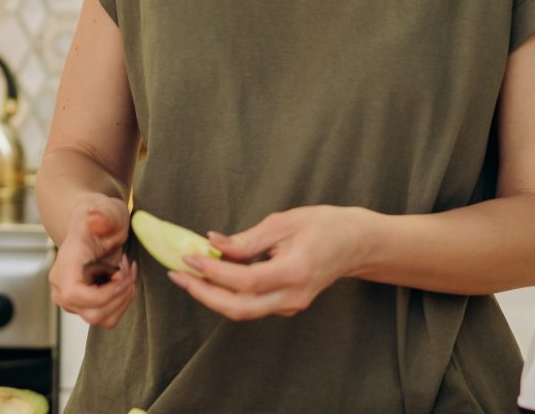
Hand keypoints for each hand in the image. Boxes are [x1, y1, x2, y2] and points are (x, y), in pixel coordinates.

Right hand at [49, 194, 137, 328]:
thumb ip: (104, 216)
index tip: (122, 276)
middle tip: (128, 270)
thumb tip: (94, 219)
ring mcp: (70, 300)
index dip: (105, 294)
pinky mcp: (82, 307)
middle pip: (92, 312)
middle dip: (120, 295)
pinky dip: (121, 304)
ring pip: (100, 319)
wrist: (94, 226)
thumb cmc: (102, 219)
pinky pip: (105, 319)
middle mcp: (61, 286)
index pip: (76, 294)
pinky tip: (124, 283)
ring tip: (127, 275)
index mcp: (66, 264)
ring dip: (122, 300)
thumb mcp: (109, 212)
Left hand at [169, 205, 368, 321]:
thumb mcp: (285, 223)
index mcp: (294, 272)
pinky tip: (212, 276)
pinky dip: (227, 293)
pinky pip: (251, 305)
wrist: (356, 245)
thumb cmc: (325, 226)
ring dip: (211, 295)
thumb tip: (212, 244)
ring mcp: (290, 305)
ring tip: (187, 275)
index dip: (213, 272)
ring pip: (243, 311)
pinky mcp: (286, 305)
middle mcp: (292, 296)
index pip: (245, 281)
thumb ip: (247, 239)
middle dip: (202, 294)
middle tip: (177, 275)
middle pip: (238, 309)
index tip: (189, 256)